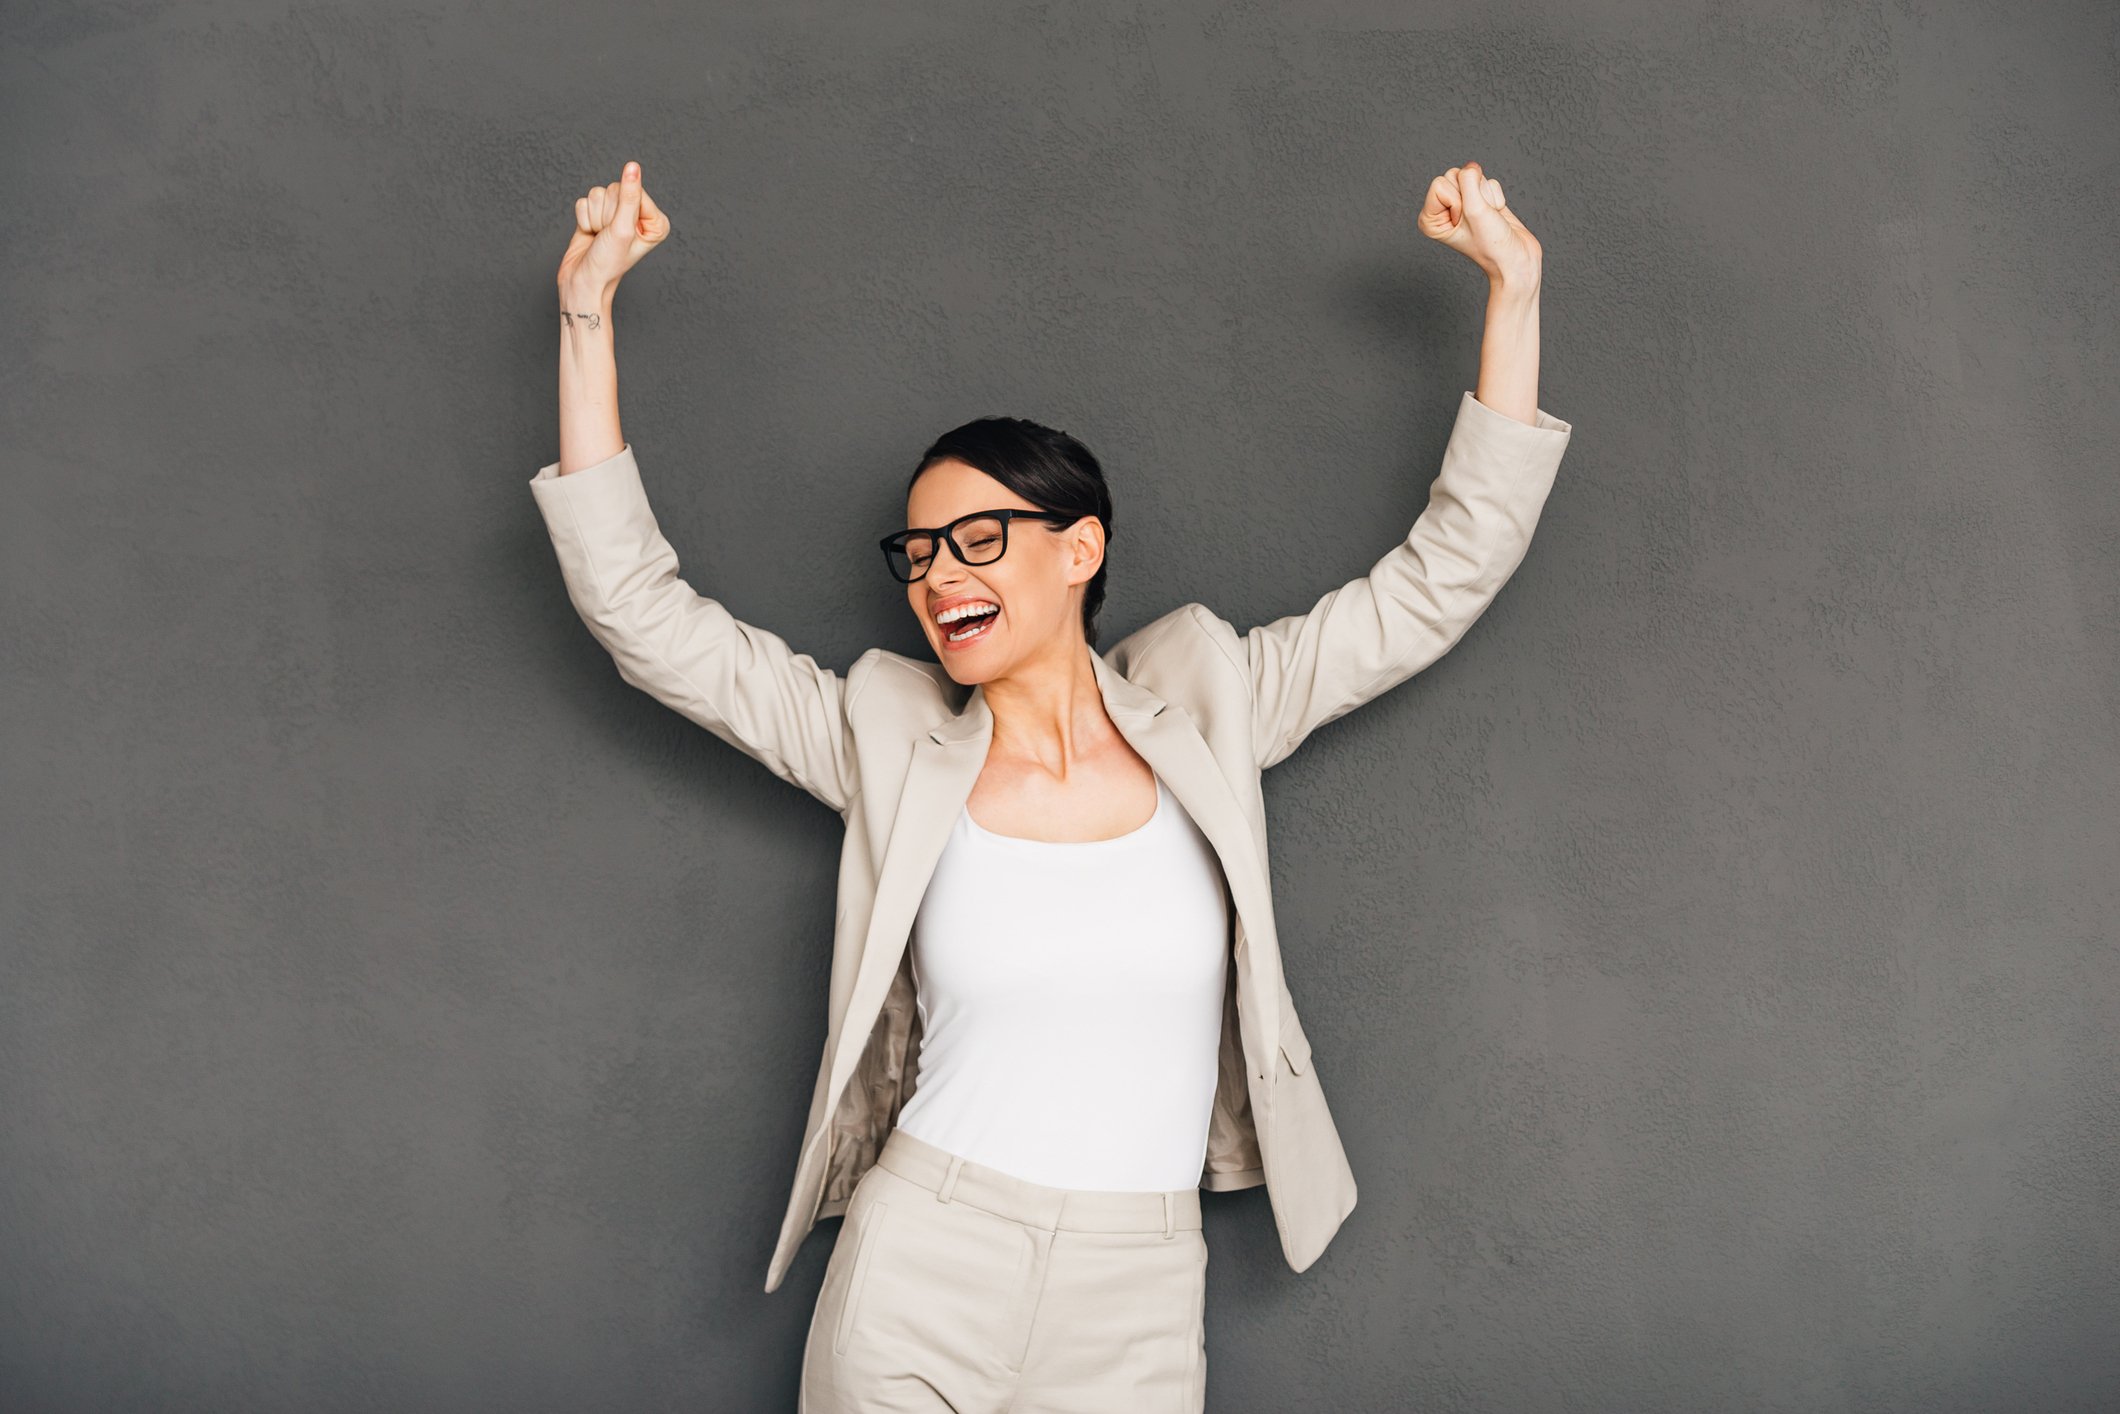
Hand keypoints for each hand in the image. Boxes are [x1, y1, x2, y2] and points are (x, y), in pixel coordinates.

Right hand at [557, 161, 670, 297]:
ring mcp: (617, 214)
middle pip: (615, 189)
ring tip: (599, 236)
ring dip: (593, 217)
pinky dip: (583, 218)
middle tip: (608, 236)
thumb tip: (633, 166)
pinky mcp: (598, 213)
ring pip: (597, 193)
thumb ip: (628, 196)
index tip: (621, 233)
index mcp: (655, 221)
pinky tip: (590, 233)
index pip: (634, 189)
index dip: (622, 211)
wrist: (583, 282)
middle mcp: (638, 215)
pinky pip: (584, 200)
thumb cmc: (608, 263)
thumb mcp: (622, 229)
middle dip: (606, 214)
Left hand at [1416, 160, 1541, 285]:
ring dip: (1486, 196)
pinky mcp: (1480, 199)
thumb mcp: (1475, 209)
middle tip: (1479, 219)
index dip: (1458, 200)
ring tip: (1488, 218)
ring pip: (1474, 176)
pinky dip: (1496, 197)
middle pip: (1456, 175)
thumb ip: (1469, 180)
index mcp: (1430, 218)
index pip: (1439, 183)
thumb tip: (1472, 165)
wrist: (1516, 259)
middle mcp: (1442, 210)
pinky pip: (1488, 181)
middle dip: (1474, 195)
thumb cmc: (1491, 244)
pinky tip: (1495, 214)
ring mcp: (1462, 204)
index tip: (1466, 222)